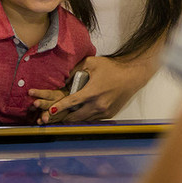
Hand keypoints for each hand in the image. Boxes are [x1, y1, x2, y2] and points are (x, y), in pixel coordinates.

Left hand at [30, 56, 146, 123]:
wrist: (132, 75)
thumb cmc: (112, 67)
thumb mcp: (91, 63)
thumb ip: (75, 70)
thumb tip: (64, 80)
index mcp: (92, 92)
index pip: (71, 102)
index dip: (58, 107)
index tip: (49, 110)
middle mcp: (98, 105)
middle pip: (75, 117)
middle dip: (63, 117)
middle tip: (53, 116)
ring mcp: (104, 112)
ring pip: (84, 119)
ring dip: (74, 118)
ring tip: (63, 116)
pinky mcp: (109, 114)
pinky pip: (93, 118)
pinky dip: (85, 116)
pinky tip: (79, 113)